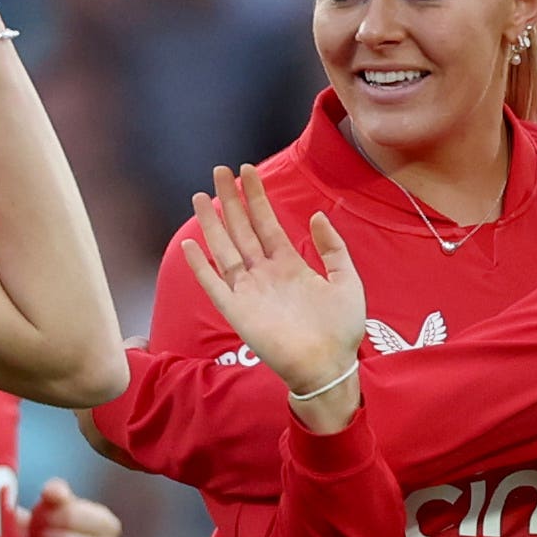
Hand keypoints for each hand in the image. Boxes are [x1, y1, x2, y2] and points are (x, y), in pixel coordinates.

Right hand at [179, 163, 365, 403]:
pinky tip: (190, 244)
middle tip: (219, 170)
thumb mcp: (346, 280)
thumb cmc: (341, 330)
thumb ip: (333, 248)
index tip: (247, 170)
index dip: (256, 197)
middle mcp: (265, 274)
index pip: (267, 223)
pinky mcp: (237, 312)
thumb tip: (315, 215)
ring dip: (211, 224)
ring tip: (200, 197)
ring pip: (224, 250)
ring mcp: (249, 292)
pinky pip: (214, 285)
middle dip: (231, 200)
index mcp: (289, 265)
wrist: (329, 367)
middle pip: (242, 229)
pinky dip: (201, 266)